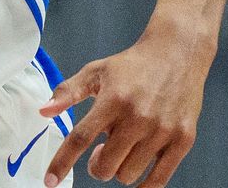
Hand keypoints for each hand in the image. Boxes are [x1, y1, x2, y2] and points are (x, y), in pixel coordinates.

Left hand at [40, 28, 212, 185]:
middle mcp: (138, 117)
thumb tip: (44, 111)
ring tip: (125, 147)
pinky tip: (137, 170)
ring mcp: (162, 130)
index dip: (62, 162)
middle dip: (96, 165)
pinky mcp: (183, 140)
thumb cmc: (133, 65)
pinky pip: (157, 182)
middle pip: (104, 166)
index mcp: (113, 100)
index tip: (50, 180)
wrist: (178, 52)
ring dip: (120, 168)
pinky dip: (143, 186)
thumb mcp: (96, 71)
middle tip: (102, 149)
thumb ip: (68, 92)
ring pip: (127, 175)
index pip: (80, 138)